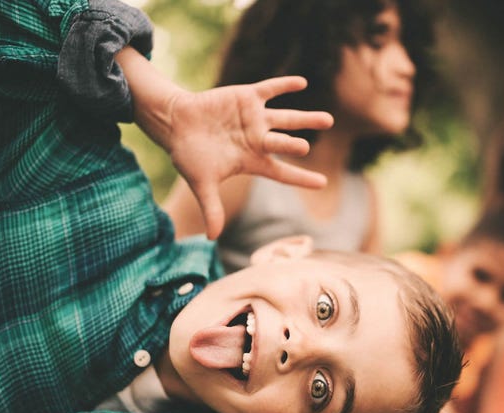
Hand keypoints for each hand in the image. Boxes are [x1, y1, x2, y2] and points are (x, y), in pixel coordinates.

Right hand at [117, 47, 332, 237]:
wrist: (175, 124)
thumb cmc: (189, 155)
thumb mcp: (201, 183)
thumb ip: (211, 208)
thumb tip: (212, 238)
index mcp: (252, 160)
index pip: (282, 173)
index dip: (301, 178)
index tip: (323, 183)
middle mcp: (259, 140)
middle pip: (286, 143)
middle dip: (297, 145)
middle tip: (308, 149)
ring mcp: (255, 119)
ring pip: (286, 118)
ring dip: (306, 119)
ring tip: (328, 121)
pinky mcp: (246, 97)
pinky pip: (269, 89)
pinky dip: (285, 85)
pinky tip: (301, 83)